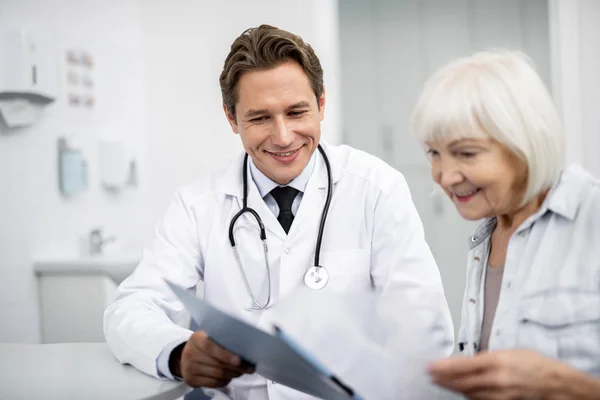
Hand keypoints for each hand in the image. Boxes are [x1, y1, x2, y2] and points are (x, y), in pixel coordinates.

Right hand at [176, 331, 254, 387]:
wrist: (183, 357)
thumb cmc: (202, 345)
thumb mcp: (208, 337)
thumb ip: (221, 341)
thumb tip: (243, 350)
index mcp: (196, 339)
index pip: (211, 347)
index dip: (226, 355)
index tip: (239, 361)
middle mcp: (190, 353)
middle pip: (217, 363)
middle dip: (235, 367)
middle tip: (247, 368)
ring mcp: (189, 368)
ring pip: (216, 374)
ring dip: (232, 374)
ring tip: (240, 372)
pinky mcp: (191, 380)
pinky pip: (212, 383)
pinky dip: (224, 381)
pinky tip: (229, 378)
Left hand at [427, 349, 559, 399]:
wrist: (557, 384)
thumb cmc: (535, 363)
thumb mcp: (509, 352)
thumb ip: (488, 357)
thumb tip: (469, 361)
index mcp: (496, 361)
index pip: (462, 365)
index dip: (443, 367)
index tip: (430, 366)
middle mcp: (495, 379)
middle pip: (461, 382)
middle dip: (443, 380)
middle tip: (430, 376)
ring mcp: (499, 395)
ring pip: (469, 393)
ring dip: (453, 388)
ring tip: (441, 383)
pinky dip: (469, 396)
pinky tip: (461, 392)